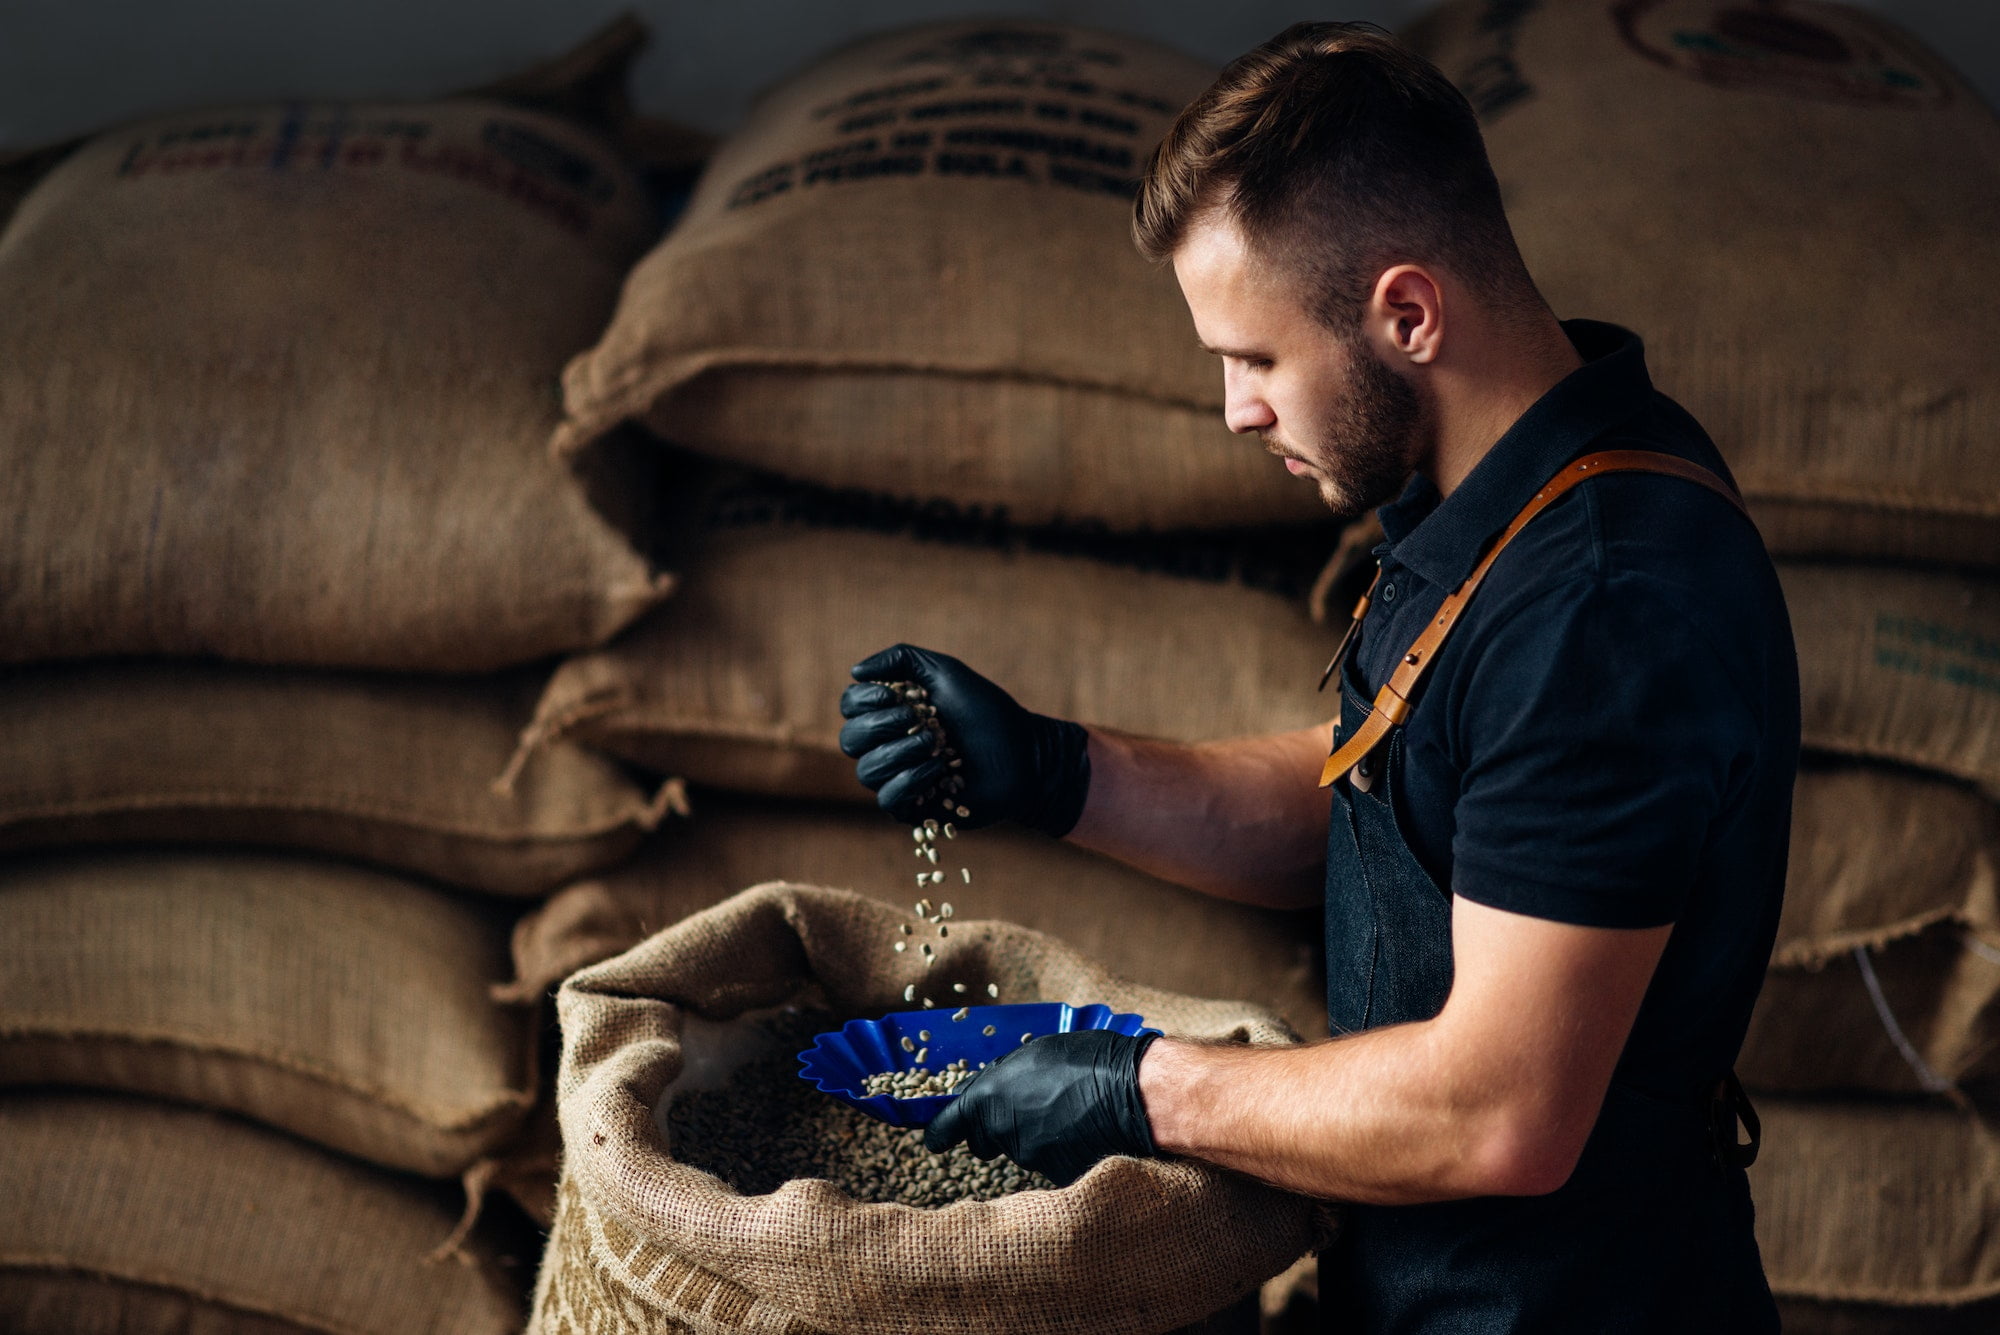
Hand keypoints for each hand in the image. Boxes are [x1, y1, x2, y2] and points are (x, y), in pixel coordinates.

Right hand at [837, 644, 1089, 833]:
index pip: (850, 706)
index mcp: (891, 712)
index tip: (893, 695)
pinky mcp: (914, 808)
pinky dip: (910, 780)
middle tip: (920, 719)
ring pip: (866, 772)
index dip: (863, 701)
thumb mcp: (946, 672)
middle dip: (882, 726)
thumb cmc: (988, 713)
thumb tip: (855, 671)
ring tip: (936, 745)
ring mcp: (899, 778)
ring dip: (901, 752)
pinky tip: (939, 771)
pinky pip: (888, 799)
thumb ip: (902, 659)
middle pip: (850, 739)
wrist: (1025, 754)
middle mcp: (889, 745)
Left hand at [922, 1029, 1158, 1186]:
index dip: (940, 1134)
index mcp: (988, 1098)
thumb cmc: (1084, 1060)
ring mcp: (1029, 1158)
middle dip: (994, 1132)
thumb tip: (990, 1087)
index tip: (935, 1142)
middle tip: (1022, 1112)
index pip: (947, 1127)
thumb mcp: (1033, 1053)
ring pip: (1020, 1151)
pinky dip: (1059, 1153)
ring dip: (1032, 1137)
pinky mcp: (1056, 1175)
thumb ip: (1002, 1076)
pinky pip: (1049, 1164)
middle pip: (984, 1141)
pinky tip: (1081, 1132)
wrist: (1130, 1092)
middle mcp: (1002, 1132)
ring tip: (1064, 1112)